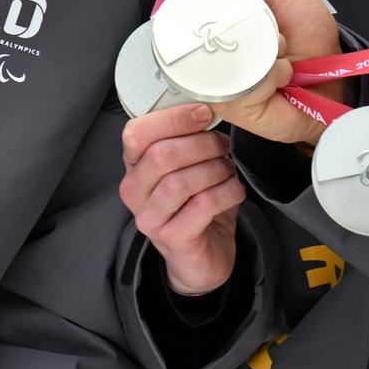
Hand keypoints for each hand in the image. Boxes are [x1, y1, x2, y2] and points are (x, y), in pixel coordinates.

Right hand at [120, 104, 244, 295]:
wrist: (200, 260)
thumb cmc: (195, 208)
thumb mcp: (188, 169)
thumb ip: (188, 141)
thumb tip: (211, 109)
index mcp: (134, 167)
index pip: (137, 133)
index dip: (173, 119)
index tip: (204, 113)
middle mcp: (134, 192)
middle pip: (161, 155)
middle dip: (201, 144)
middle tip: (222, 146)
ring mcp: (150, 218)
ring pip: (181, 181)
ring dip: (215, 169)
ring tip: (228, 170)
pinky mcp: (173, 238)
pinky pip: (203, 205)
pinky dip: (227, 192)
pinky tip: (234, 191)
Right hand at [204, 0, 342, 146]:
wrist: (333, 74)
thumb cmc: (308, 36)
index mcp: (220, 25)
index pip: (192, 9)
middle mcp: (214, 54)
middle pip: (202, 34)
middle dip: (244, 25)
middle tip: (274, 30)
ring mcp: (219, 82)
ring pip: (223, 60)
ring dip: (262, 51)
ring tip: (280, 54)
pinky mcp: (233, 108)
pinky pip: (241, 88)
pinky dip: (269, 76)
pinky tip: (281, 77)